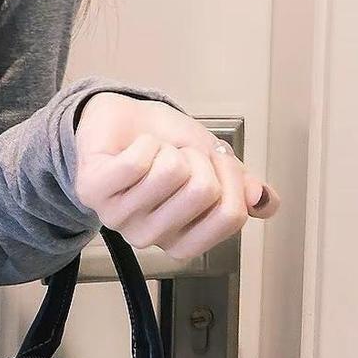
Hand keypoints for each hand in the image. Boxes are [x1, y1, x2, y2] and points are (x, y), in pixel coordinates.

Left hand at [72, 92, 281, 262]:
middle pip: (203, 192)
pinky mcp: (92, 191)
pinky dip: (143, 142)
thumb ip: (241, 187)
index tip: (217, 161)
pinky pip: (137, 162)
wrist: (124, 119)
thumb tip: (264, 202)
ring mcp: (119, 218)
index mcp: (183, 239)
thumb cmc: (167, 145)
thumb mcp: (215, 163)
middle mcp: (150, 237)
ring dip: (167, 149)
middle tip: (177, 155)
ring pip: (170, 172)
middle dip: (198, 157)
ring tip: (153, 153)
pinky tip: (131, 148)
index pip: (229, 217)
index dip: (232, 179)